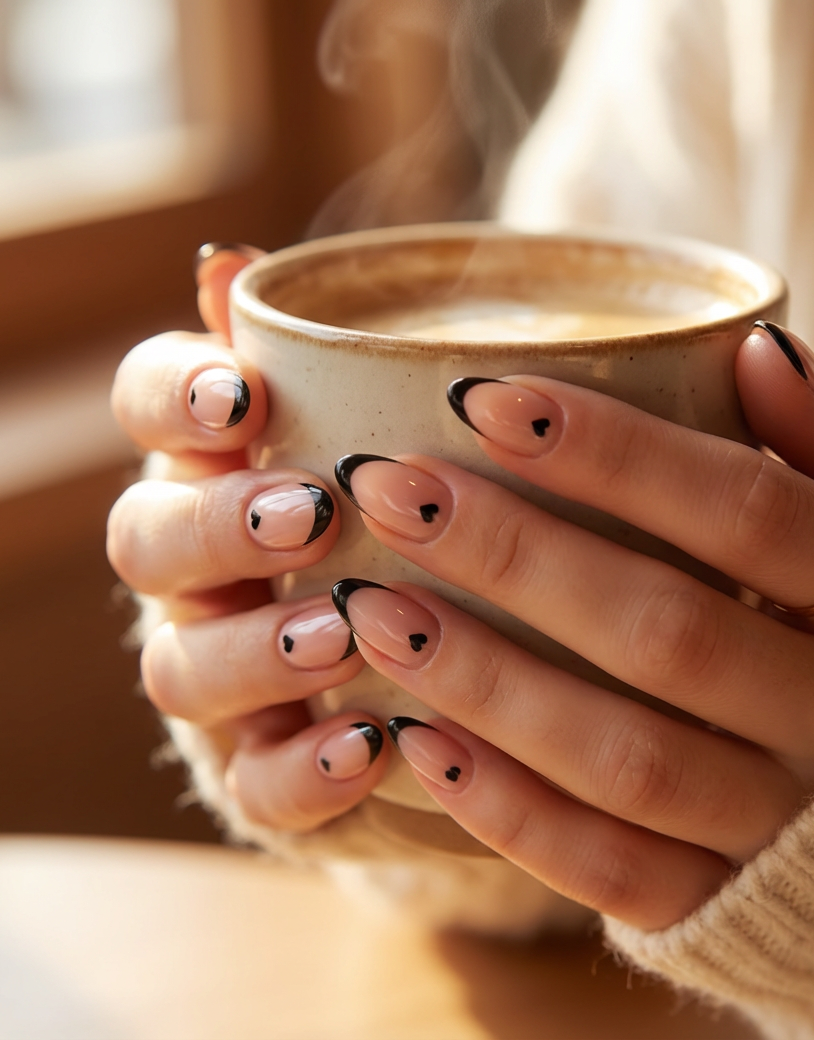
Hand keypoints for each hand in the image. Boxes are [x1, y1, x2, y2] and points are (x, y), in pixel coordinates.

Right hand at [107, 244, 389, 830]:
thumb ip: (317, 363)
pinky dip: (307, 768)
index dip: (176, 396)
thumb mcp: (372, 438)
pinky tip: (374, 744)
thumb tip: (232, 261)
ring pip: (183, 670)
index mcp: (217, 469)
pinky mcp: (262, 773)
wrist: (428, 672)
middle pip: (148, 540)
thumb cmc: (398, 523)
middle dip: (220, 524)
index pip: (150, 408)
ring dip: (258, 649)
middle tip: (311, 514)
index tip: (244, 393)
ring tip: (344, 634)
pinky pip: (259, 784)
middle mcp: (196, 574)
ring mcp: (222, 682)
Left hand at [330, 328, 813, 928]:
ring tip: (369, 608)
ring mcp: (785, 823)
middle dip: (514, 556)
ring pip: (625, 758)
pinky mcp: (728, 904)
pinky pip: (615, 872)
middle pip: (667, 632)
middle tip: (388, 489)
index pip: (748, 513)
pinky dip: (509, 813)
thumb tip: (756, 348)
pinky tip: (414, 742)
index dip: (615, 455)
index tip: (481, 398)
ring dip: (486, 684)